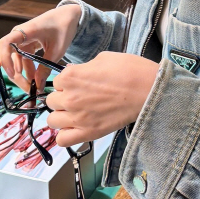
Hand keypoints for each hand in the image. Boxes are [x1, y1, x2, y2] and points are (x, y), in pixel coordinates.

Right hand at [0, 3, 81, 92]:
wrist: (68, 16)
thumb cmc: (62, 27)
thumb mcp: (57, 49)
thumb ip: (46, 68)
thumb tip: (38, 87)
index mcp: (25, 32)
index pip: (6, 43)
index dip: (5, 59)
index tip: (13, 74)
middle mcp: (18, 36)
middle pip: (4, 55)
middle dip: (5, 73)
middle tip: (12, 89)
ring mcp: (21, 41)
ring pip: (13, 61)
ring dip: (19, 76)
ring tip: (29, 90)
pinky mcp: (25, 46)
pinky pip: (21, 61)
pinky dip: (25, 71)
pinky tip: (31, 82)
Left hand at [45, 51, 159, 146]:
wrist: (148, 89)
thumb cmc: (129, 70)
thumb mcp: (102, 58)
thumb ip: (82, 68)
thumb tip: (74, 73)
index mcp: (71, 76)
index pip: (56, 82)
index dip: (67, 83)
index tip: (78, 84)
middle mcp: (69, 97)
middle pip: (51, 101)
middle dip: (62, 99)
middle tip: (78, 98)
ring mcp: (77, 117)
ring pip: (52, 121)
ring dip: (61, 116)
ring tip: (75, 114)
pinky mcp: (88, 133)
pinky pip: (62, 140)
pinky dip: (65, 135)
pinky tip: (76, 128)